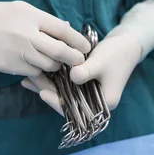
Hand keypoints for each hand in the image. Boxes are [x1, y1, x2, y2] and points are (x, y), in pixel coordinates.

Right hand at [0, 1, 90, 76]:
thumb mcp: (21, 9)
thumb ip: (44, 20)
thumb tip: (66, 26)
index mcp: (32, 17)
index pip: (64, 31)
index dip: (78, 41)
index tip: (86, 47)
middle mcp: (28, 35)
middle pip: (60, 52)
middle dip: (74, 59)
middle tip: (79, 61)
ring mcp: (19, 52)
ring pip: (49, 65)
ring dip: (56, 66)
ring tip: (56, 64)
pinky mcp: (11, 66)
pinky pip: (33, 73)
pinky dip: (39, 72)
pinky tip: (38, 67)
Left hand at [22, 31, 142, 111]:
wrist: (126, 45)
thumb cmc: (116, 54)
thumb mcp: (101, 62)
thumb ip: (86, 71)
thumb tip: (72, 78)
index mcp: (103, 104)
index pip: (77, 109)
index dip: (58, 102)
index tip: (43, 93)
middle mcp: (95, 103)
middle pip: (67, 102)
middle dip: (47, 92)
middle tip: (28, 81)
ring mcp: (88, 94)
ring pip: (64, 94)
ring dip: (46, 86)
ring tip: (27, 79)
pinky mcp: (83, 85)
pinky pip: (65, 86)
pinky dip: (52, 80)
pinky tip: (36, 74)